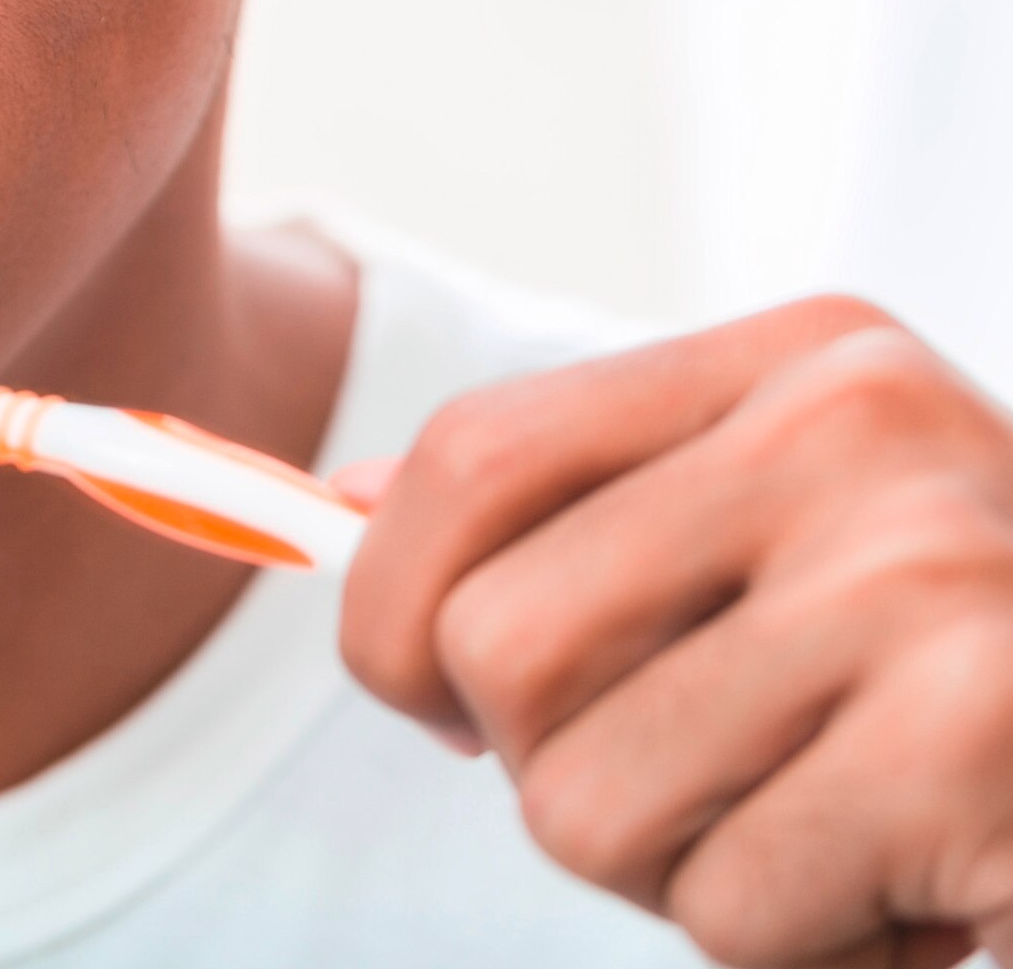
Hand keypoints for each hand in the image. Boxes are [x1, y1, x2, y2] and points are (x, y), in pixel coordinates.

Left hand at [341, 297, 1012, 968]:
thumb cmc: (975, 699)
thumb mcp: (787, 556)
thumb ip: (583, 525)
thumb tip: (327, 513)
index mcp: (803, 364)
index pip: (468, 459)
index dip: (390, 611)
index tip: (435, 700)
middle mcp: (862, 432)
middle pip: (498, 647)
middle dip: (562, 774)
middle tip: (726, 792)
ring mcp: (931, 578)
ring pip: (583, 807)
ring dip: (692, 879)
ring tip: (847, 840)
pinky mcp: (977, 742)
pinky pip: (729, 910)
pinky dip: (807, 952)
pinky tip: (933, 902)